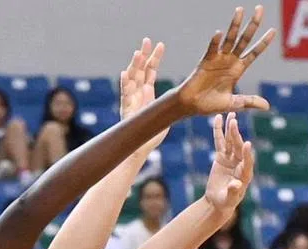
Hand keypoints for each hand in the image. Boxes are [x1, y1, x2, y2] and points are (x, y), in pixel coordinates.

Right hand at [120, 38, 167, 154]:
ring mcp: (131, 101)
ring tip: (138, 53)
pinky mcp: (126, 109)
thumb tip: (183, 94)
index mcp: (148, 93)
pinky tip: (124, 74)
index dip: (155, 58)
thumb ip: (170, 103)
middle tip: (147, 40)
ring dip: (134, 66)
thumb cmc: (153, 134)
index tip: (161, 44)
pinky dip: (124, 84)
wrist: (141, 149)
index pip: (150, 71)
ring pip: (131, 79)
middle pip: (140, 70)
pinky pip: (124, 95)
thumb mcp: (165, 114)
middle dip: (143, 55)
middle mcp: (137, 94)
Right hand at [177, 5, 274, 115]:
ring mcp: (218, 59)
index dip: (263, 42)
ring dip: (235, 25)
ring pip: (229, 39)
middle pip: (244, 39)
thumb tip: (267, 107)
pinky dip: (215, 42)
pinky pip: (212, 49)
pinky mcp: (206, 61)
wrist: (192, 105)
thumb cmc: (210, 104)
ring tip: (240, 10)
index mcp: (238, 70)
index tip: (273, 30)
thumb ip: (249, 102)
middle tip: (260, 9)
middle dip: (253, 25)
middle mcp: (230, 61)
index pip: (254, 53)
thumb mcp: (233, 104)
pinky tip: (219, 34)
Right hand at [203, 113, 253, 214]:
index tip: (247, 144)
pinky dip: (219, 131)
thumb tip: (236, 184)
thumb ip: (233, 191)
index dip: (247, 154)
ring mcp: (231, 158)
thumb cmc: (225, 202)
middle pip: (239, 147)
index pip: (248, 162)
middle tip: (234, 122)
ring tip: (231, 115)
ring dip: (231, 129)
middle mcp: (240, 163)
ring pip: (231, 141)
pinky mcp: (221, 156)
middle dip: (236, 135)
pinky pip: (220, 142)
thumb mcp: (229, 199)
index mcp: (245, 174)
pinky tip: (219, 118)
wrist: (218, 201)